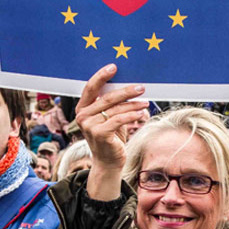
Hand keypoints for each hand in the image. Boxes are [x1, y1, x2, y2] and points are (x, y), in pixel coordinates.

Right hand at [73, 64, 147, 200]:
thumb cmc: (111, 137)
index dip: (102, 75)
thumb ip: (111, 104)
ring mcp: (89, 126)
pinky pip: (119, 120)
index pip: (91, 87)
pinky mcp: (100, 134)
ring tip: (145, 101)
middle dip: (126, 91)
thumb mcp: (109, 117)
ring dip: (133, 104)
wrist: (108, 162)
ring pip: (115, 109)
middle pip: (106, 97)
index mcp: (82, 108)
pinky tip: (141, 112)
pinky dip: (132, 115)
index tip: (114, 67)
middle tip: (140, 87)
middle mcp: (82, 116)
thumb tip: (128, 85)